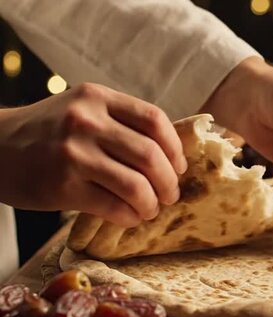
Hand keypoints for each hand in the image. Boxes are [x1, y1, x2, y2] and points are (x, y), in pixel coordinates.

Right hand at [0, 83, 186, 226]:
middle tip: (170, 195)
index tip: (179, 166)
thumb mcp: (82, 109)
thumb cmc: (48, 132)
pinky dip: (129, 216)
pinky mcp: (62, 186)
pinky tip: (130, 217)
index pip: (155, 120)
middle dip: (169, 182)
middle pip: (151, 156)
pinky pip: (112, 206)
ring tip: (151, 209)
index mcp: (97, 98)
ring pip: (136, 185)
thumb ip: (121, 122)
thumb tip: (171, 155)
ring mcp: (73, 154)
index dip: (175, 148)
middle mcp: (86, 121)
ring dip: (152, 203)